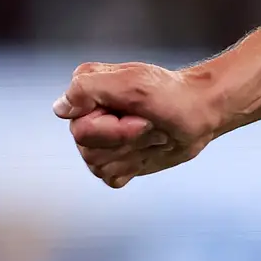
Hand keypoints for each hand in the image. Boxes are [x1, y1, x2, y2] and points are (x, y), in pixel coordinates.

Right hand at [56, 61, 224, 187]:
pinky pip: (110, 178)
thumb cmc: (170, 94)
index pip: (79, 128)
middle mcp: (87, 116)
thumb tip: (60, 109)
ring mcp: (101, 140)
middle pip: (87, 149)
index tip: (139, 114)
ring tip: (149, 133)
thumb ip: (88, 87)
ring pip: (97, 165)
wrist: (200, 113)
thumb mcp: (131, 83)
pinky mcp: (116, 160)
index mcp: (85, 93)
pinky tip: (146, 151)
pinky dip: (132, 167)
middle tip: (149, 123)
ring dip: (131, 152)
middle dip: (125, 139)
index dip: (114, 128)